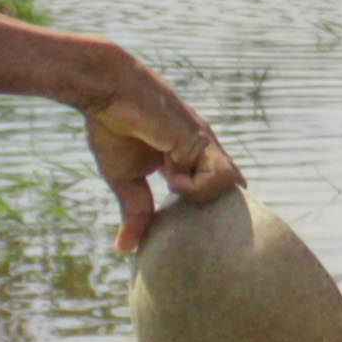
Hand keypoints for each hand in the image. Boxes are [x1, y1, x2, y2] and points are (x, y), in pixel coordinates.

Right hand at [79, 55, 241, 256]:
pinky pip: (217, 178)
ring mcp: (206, 144)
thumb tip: (125, 250)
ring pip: (230, 186)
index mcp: (190, 156)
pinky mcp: (202, 140)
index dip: (210, 209)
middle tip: (186, 216)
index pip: (217, 188)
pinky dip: (194, 186)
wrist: (107, 91)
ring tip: (168, 178)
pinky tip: (169, 172)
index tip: (188, 224)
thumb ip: (135, 212)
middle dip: (217, 211)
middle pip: (233, 189)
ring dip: (198, 194)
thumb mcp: (126, 179)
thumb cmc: (112, 127)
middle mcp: (204, 150)